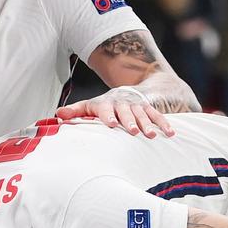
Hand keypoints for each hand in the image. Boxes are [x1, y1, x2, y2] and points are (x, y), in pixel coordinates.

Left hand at [55, 87, 172, 137]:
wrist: (126, 91)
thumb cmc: (103, 106)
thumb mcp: (88, 106)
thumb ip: (75, 111)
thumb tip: (57, 115)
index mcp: (106, 103)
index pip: (106, 109)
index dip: (108, 116)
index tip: (111, 124)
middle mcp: (122, 103)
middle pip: (126, 112)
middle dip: (130, 121)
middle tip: (133, 131)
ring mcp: (137, 105)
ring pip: (142, 114)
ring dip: (147, 124)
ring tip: (151, 135)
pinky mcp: (148, 108)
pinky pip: (157, 115)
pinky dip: (164, 123)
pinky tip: (170, 133)